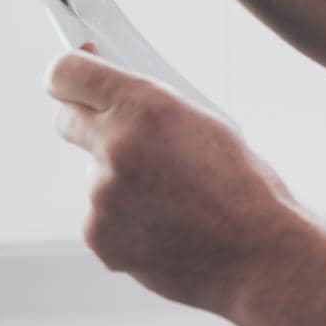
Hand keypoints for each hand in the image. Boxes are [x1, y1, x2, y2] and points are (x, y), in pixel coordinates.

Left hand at [47, 43, 294, 316]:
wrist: (260, 253)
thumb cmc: (244, 186)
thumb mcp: (206, 123)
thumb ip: (152, 106)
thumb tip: (115, 95)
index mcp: (147, 106)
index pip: (67, 73)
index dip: (68, 72)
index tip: (72, 76)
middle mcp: (116, 145)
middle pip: (66, 120)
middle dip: (87, 121)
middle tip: (118, 132)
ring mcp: (102, 195)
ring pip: (92, 174)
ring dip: (117, 180)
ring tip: (171, 199)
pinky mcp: (99, 235)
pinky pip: (100, 216)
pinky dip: (123, 220)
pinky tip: (164, 227)